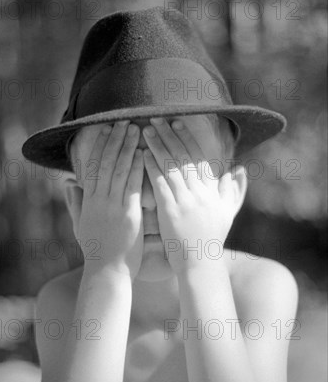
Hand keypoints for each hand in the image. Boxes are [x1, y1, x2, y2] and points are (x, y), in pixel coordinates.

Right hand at [71, 120, 143, 279]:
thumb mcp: (80, 224)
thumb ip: (74, 202)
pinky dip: (136, 169)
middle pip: (106, 163)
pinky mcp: (128, 215)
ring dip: (127, 147)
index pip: (93, 166)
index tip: (106, 128)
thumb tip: (67, 182)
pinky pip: (132, 187)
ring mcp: (113, 207)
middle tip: (124, 120)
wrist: (107, 272)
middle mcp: (99, 200)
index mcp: (90, 201)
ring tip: (135, 129)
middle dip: (115, 140)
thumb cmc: (96, 250)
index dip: (100, 146)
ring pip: (118, 170)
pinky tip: (143, 153)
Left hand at [142, 117, 234, 273]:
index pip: (198, 157)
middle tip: (157, 118)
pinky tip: (142, 154)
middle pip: (183, 156)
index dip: (187, 138)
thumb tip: (238, 170)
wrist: (201, 264)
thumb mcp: (228, 213)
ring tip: (146, 130)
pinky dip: (151, 167)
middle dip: (170, 135)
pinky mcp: (171, 210)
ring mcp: (185, 200)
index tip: (178, 122)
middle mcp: (200, 192)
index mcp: (212, 190)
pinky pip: (160, 184)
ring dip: (158, 145)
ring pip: (171, 166)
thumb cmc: (212, 239)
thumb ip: (234, 190)